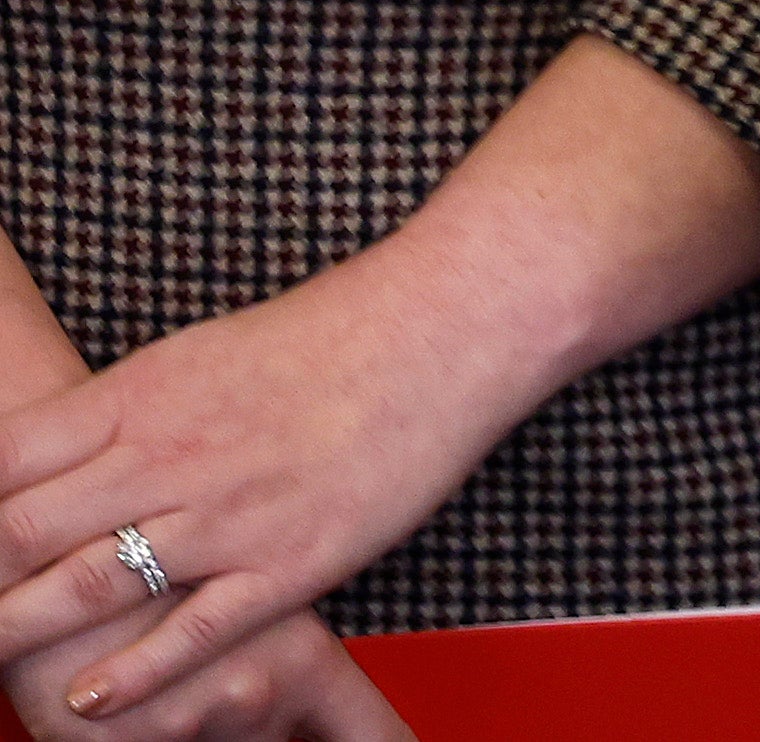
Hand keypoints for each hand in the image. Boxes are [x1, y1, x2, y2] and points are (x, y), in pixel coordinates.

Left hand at [0, 266, 526, 718]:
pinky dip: (132, 677)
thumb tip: (40, 462)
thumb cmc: (328, 336)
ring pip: (87, 590)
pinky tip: (89, 702)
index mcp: (138, 397)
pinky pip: (191, 633)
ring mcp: (226, 515)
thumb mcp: (193, 356)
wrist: (443, 328)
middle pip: (20, 535)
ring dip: (19, 634)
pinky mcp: (290, 562)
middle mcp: (166, 457)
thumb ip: (116, 415)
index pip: (0, 464)